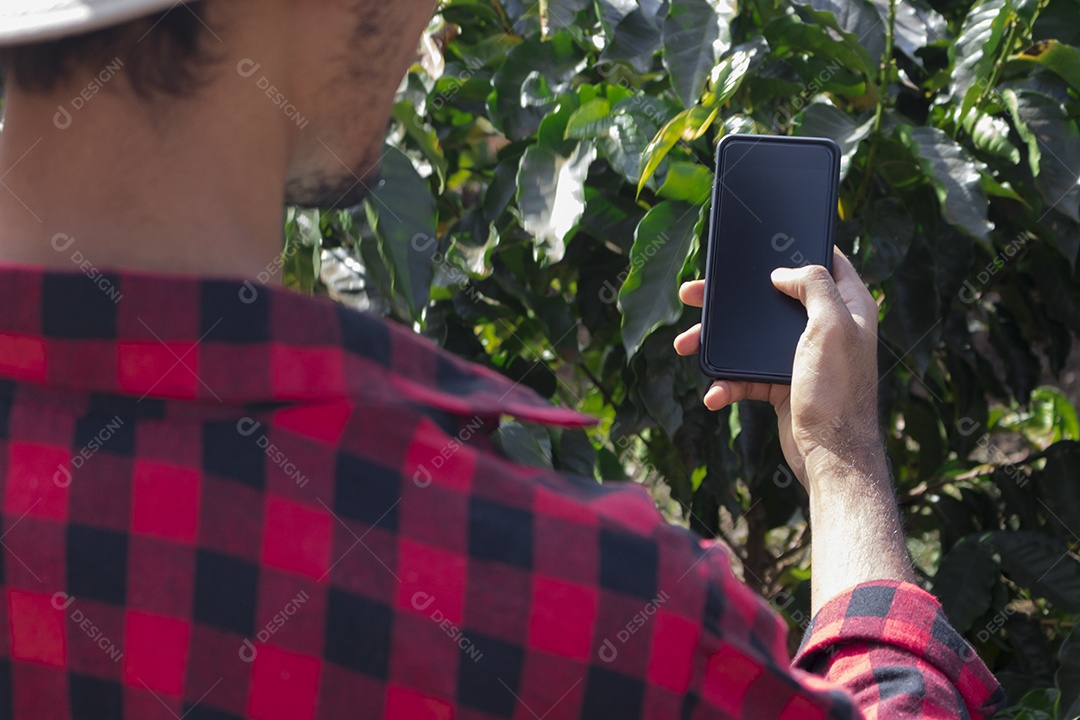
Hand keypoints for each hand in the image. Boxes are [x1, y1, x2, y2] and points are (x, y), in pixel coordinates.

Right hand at [674, 247, 881, 486]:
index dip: (797, 248)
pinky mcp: (783, 383)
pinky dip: (727, 383)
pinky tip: (714, 393)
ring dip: (716, 343)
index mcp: (848, 306)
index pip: (826, 262)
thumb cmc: (837, 391)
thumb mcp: (832, 326)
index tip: (765, 241)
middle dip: (732, 300)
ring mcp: (802, 356)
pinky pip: (746, 375)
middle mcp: (826, 328)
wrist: (831, 456)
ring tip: (684, 344)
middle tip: (694, 292)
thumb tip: (783, 272)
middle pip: (772, 300)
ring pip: (751, 338)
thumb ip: (813, 286)